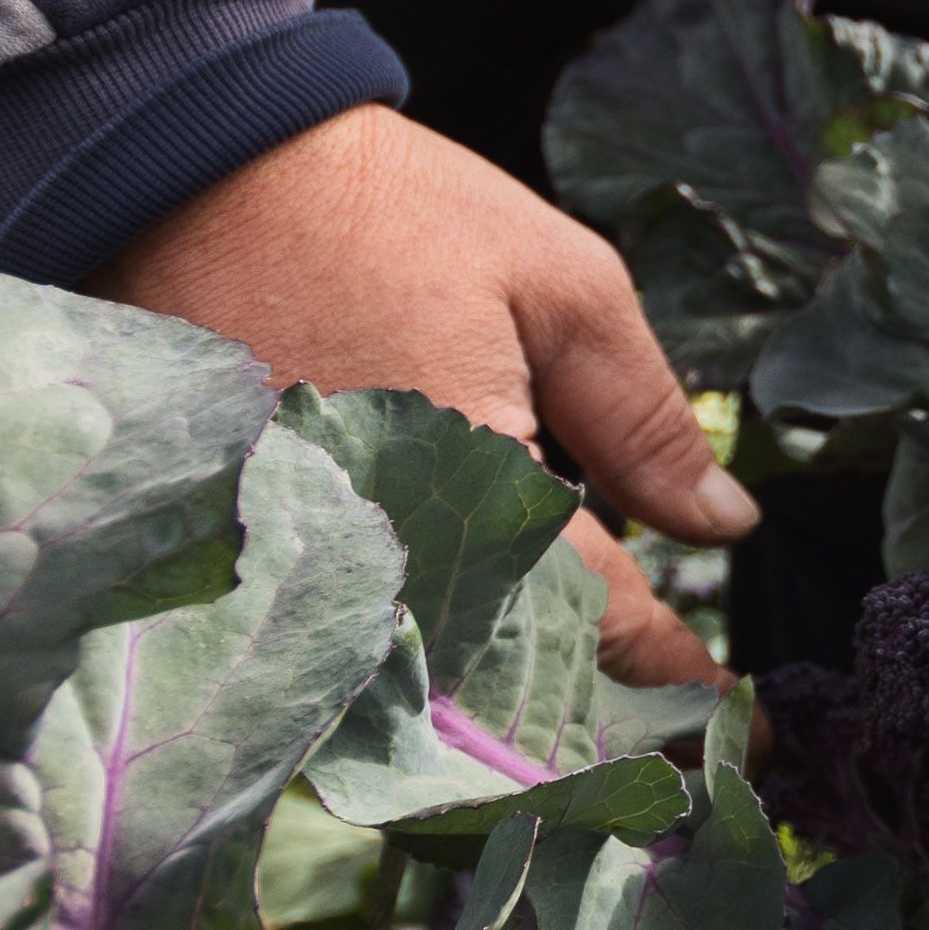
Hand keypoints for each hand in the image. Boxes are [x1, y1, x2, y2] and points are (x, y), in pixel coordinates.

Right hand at [86, 105, 752, 685]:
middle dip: (597, 735)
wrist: (182, 168)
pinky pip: (336, 655)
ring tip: (588, 751)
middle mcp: (376, 549)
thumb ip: (642, 417)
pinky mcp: (235, 559)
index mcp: (473, 479)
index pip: (600, 622)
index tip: (745, 731)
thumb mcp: (558, 285)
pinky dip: (405, 686)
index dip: (679, 686)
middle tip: (677, 761)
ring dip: (501, 731)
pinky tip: (460, 698)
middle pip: (507, 694)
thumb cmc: (383, 210)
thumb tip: (724, 525)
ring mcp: (293, 565)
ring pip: (416, 697)